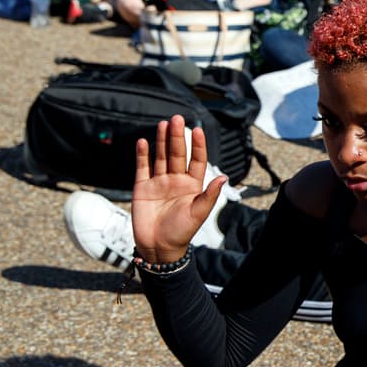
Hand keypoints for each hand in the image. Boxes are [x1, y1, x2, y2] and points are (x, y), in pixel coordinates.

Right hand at [132, 115, 226, 264]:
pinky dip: (142, 155)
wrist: (158, 247)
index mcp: (192, 185)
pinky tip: (143, 141)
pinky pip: (143, 167)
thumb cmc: (181, 232)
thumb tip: (223, 177)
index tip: (198, 130)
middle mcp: (176, 181)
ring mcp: (159, 183)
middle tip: (177, 118)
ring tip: (164, 124)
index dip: (198, 146)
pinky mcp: (142, 188)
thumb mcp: (198, 213)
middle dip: (177, 137)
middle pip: (177, 154)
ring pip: (161, 157)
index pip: (197, 160)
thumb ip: (209, 195)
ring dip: (162, 141)